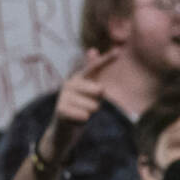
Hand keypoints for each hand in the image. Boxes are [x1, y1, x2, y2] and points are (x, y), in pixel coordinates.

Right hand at [44, 48, 116, 164]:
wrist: (62, 130)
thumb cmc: (79, 108)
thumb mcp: (88, 91)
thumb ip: (92, 73)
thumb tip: (92, 49)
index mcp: (78, 77)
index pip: (94, 67)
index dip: (106, 59)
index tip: (119, 51)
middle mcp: (69, 83)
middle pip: (99, 90)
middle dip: (98, 102)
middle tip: (87, 107)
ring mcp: (64, 96)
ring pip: (93, 106)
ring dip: (90, 113)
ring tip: (80, 113)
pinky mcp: (60, 109)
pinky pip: (84, 115)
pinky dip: (83, 120)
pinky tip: (75, 120)